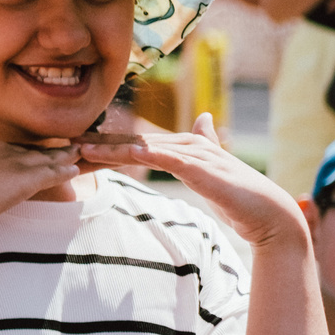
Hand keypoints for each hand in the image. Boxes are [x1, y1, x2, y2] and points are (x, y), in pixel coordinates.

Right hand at [0, 135, 85, 232]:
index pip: (0, 148)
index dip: (14, 153)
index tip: (24, 156)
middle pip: (25, 149)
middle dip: (42, 151)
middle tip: (58, 150)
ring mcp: (11, 161)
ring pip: (44, 158)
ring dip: (61, 157)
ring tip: (75, 154)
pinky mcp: (26, 178)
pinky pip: (52, 173)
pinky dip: (64, 171)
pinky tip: (74, 170)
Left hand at [77, 113, 308, 248]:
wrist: (270, 216)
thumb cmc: (240, 198)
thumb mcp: (212, 171)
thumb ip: (203, 146)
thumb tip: (204, 118)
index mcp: (186, 147)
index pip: (138, 144)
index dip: (107, 145)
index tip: (76, 147)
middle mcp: (188, 144)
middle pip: (134, 143)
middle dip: (99, 144)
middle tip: (64, 145)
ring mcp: (196, 155)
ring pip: (144, 148)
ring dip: (110, 148)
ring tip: (80, 148)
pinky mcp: (202, 169)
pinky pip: (166, 159)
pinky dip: (143, 155)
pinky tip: (123, 155)